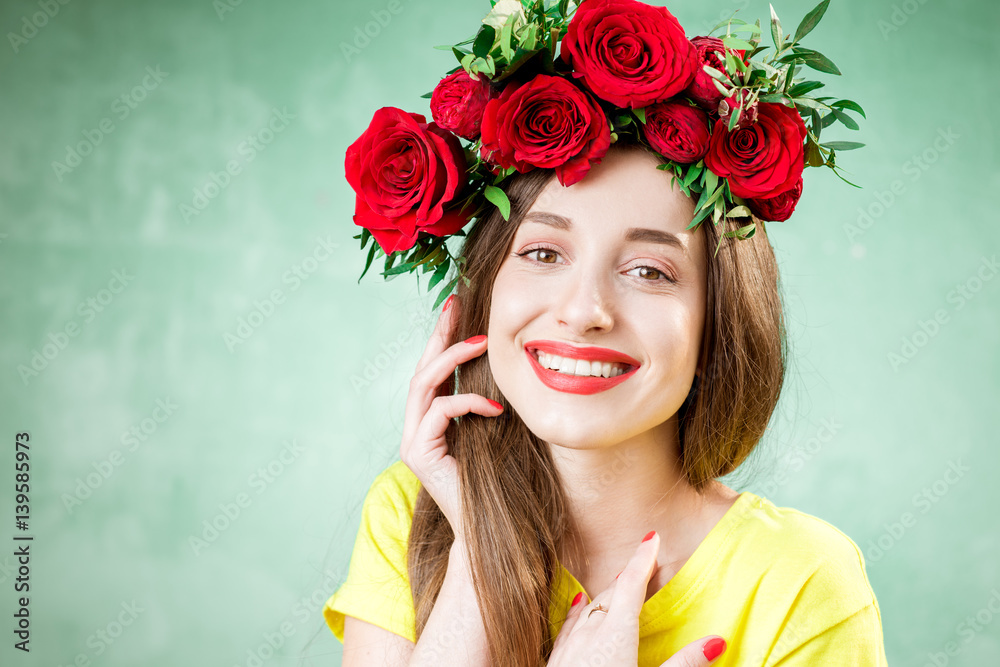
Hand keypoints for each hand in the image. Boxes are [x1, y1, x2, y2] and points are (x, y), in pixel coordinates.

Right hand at [398, 294, 503, 540]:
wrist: (488, 529)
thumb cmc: (498, 482)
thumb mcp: (496, 431)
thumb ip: (490, 402)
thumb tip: (511, 364)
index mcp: (433, 421)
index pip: (434, 371)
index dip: (442, 337)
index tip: (455, 306)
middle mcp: (416, 428)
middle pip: (421, 371)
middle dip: (439, 335)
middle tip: (455, 306)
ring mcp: (413, 441)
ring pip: (422, 385)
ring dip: (451, 359)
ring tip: (481, 343)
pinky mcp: (418, 454)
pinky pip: (440, 412)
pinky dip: (467, 403)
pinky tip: (494, 408)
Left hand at [548, 531, 727, 666]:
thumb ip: (684, 664)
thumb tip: (717, 641)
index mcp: (615, 633)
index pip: (631, 585)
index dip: (642, 559)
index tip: (651, 537)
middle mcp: (588, 632)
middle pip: (611, 595)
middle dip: (629, 579)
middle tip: (645, 564)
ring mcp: (567, 646)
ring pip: (588, 609)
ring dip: (605, 595)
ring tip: (617, 585)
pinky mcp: (554, 660)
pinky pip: (569, 625)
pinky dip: (580, 612)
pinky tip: (578, 607)